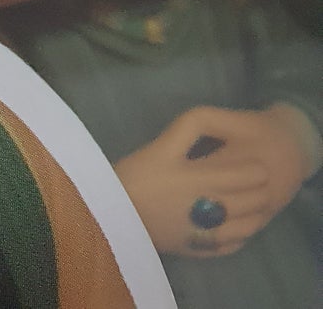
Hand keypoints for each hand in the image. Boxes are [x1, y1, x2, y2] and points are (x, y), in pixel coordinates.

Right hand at [115, 106, 307, 257]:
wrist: (110, 213)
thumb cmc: (135, 175)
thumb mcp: (160, 145)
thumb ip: (187, 129)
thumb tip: (212, 123)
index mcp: (199, 179)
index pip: (242, 176)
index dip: (255, 171)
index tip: (260, 166)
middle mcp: (208, 208)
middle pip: (247, 202)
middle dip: (259, 192)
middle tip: (261, 185)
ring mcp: (204, 233)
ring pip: (244, 227)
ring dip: (255, 216)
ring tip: (255, 207)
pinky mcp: (197, 249)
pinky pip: (229, 246)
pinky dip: (239, 237)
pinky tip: (238, 230)